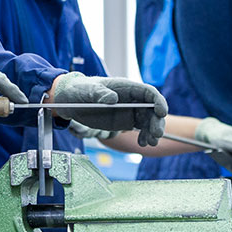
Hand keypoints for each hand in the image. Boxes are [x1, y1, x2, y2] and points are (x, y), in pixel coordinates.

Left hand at [49, 72, 167, 146]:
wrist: (69, 101)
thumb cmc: (78, 89)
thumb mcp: (86, 90)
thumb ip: (99, 93)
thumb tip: (112, 99)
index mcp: (125, 87)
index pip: (148, 92)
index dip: (158, 101)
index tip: (161, 112)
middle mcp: (131, 99)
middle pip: (152, 109)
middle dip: (157, 121)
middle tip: (156, 135)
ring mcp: (129, 110)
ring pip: (149, 120)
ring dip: (152, 131)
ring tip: (149, 142)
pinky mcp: (125, 121)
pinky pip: (140, 129)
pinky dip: (144, 136)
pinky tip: (142, 143)